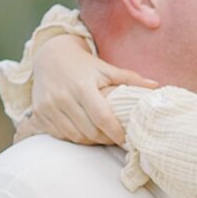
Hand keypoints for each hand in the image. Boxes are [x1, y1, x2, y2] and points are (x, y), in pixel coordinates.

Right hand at [21, 35, 158, 144]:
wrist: (50, 56)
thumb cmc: (84, 65)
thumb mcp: (106, 68)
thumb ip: (130, 78)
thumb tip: (157, 87)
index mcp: (82, 85)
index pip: (101, 117)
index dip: (115, 132)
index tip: (126, 139)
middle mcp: (63, 97)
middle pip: (89, 131)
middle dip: (105, 139)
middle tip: (116, 139)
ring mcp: (49, 106)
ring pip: (74, 136)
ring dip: (90, 141)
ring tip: (102, 137)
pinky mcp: (39, 113)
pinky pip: (60, 135)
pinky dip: (74, 138)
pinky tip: (84, 132)